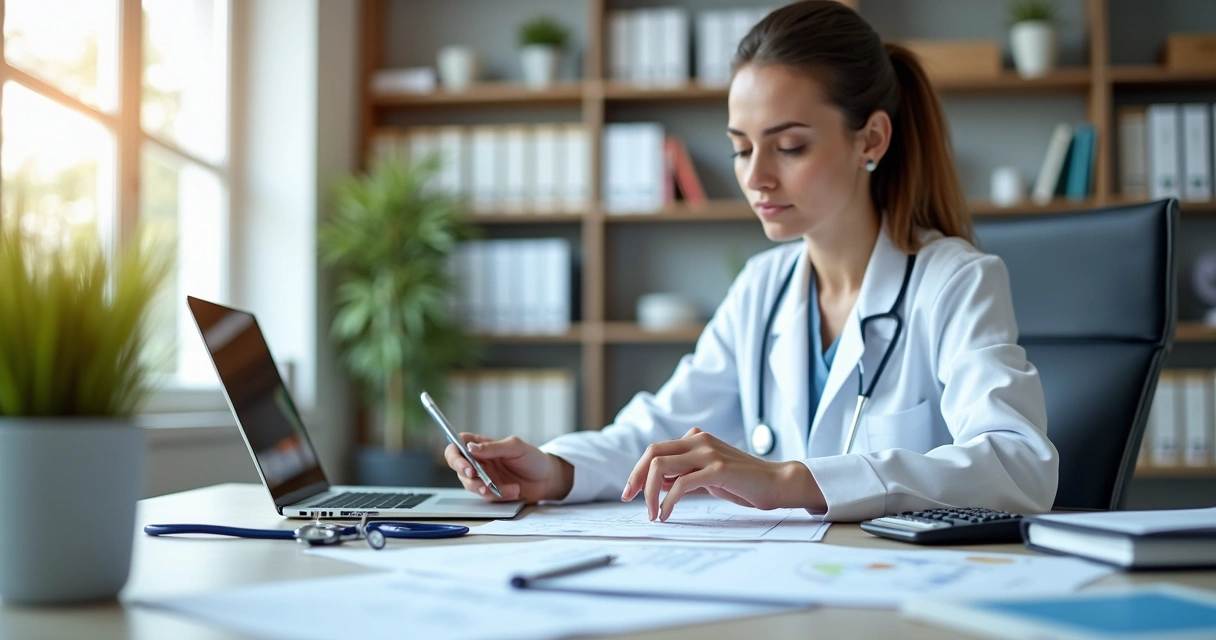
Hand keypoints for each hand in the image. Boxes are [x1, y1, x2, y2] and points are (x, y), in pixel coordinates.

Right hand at [444, 434, 572, 502]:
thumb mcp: (515, 448)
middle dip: (465, 473)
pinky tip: (513, 491)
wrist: (547, 480)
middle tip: (477, 476)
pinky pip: (486, 496)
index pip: (457, 445)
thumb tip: (471, 448)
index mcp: (482, 445)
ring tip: (498, 487)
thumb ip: (493, 448)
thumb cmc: (533, 459)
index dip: (455, 454)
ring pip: (470, 484)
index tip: (465, 463)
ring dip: (483, 487)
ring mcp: (483, 478)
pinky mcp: (490, 492)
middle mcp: (479, 461)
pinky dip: (499, 494)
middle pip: (458, 467)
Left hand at [621, 428, 825, 520]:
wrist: (778, 483)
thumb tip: (658, 484)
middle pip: (652, 453)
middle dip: (636, 478)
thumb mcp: (708, 476)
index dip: (638, 471)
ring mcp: (708, 453)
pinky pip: (681, 484)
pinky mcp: (718, 469)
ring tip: (653, 514)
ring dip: (651, 493)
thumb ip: (685, 475)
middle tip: (631, 500)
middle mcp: (699, 440)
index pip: (655, 450)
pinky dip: (668, 501)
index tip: (630, 492)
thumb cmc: (744, 483)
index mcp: (695, 438)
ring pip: (661, 466)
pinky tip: (667, 514)